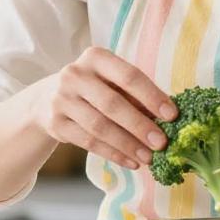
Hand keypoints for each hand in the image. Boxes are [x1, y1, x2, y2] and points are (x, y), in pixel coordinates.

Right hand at [35, 46, 177, 169]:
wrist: (47, 98)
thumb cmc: (94, 88)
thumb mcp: (111, 82)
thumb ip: (135, 95)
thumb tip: (167, 119)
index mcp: (96, 57)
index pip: (129, 76)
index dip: (152, 96)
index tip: (172, 115)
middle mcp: (75, 74)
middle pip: (113, 104)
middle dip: (140, 125)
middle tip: (161, 143)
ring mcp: (62, 99)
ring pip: (99, 127)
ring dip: (127, 145)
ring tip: (148, 157)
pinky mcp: (55, 123)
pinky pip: (88, 142)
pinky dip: (113, 154)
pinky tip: (130, 162)